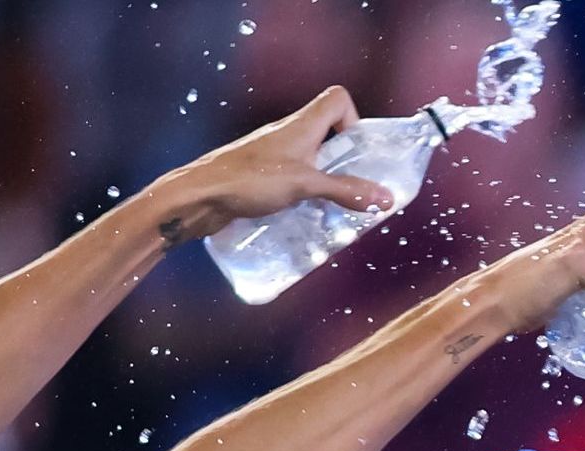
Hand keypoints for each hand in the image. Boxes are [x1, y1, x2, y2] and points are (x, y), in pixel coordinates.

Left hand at [149, 87, 396, 240]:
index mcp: (300, 126)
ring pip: (312, 159)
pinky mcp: (262, 176)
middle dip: (347, 160)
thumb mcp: (303, 184)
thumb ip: (345, 190)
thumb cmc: (248, 181)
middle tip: (355, 188)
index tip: (357, 152)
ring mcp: (274, 155)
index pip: (337, 99)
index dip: (354, 119)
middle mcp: (288, 135)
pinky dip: (307, 194)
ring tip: (334, 208)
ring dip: (327, 180)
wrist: (198, 197)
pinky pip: (295, 178)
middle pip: (328, 132)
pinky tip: (306, 216)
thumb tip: (386, 198)